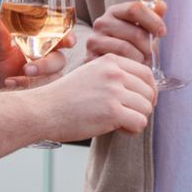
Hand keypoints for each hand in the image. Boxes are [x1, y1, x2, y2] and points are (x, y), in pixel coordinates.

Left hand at [0, 16, 75, 91]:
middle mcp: (49, 58)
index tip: (69, 42)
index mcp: (44, 43)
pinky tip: (9, 84)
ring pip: (52, 78)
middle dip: (45, 65)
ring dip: (33, 80)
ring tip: (10, 80)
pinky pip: (41, 90)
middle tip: (27, 69)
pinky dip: (24, 87)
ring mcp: (47, 75)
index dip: (69, 38)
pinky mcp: (42, 89)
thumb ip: (0, 35)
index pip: (62, 38)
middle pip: (59, 60)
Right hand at [36, 54, 155, 140]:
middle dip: (142, 107)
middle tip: (127, 116)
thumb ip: (114, 76)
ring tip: (119, 123)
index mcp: (111, 61)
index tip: (140, 102)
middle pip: (149, 92)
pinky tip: (118, 129)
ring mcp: (113, 91)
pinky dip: (132, 130)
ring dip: (137, 119)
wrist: (42, 110)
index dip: (148, 90)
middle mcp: (115, 72)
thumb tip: (144, 90)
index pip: (147, 73)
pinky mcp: (112, 111)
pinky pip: (140, 122)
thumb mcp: (91, 74)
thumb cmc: (64, 97)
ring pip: (146, 108)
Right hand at [85, 0, 166, 64]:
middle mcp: (101, 23)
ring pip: (126, 48)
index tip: (162, 32)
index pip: (135, 8)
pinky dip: (128, 66)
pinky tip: (129, 68)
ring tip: (139, 61)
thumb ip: (152, 17)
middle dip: (148, 46)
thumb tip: (162, 5)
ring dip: (139, 58)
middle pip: (136, 32)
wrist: (104, 68)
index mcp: (115, 11)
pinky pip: (117, 62)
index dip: (153, 20)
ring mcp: (94, 40)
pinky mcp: (90, 57)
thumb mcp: (141, 30)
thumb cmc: (127, 46)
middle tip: (149, 54)